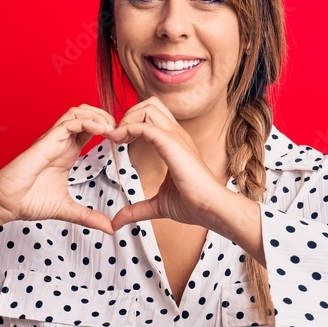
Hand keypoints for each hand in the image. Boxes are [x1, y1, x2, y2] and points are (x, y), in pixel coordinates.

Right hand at [0, 105, 116, 234]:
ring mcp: (53, 139)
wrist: (5, 202)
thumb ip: (88, 216)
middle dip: (106, 116)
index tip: (122, 141)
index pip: (90, 128)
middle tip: (121, 131)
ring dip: (98, 116)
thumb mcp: (67, 209)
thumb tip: (110, 228)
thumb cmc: (29, 201)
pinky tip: (101, 131)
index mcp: (67, 152)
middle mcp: (61, 142)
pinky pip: (69, 123)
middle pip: (86, 113)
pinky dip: (87, 122)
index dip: (108, 129)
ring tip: (112, 129)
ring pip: (78, 112)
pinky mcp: (46, 141)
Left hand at [105, 97, 229, 231]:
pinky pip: (145, 126)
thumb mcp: (157, 205)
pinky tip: (118, 143)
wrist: (211, 209)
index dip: (132, 123)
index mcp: (175, 143)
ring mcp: (176, 137)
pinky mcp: (172, 144)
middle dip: (129, 115)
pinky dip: (128, 129)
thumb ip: (136, 210)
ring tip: (117, 138)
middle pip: (150, 104)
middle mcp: (177, 135)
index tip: (117, 141)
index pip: (153, 116)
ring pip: (148, 107)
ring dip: (128, 119)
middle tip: (117, 137)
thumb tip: (116, 222)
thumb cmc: (193, 205)